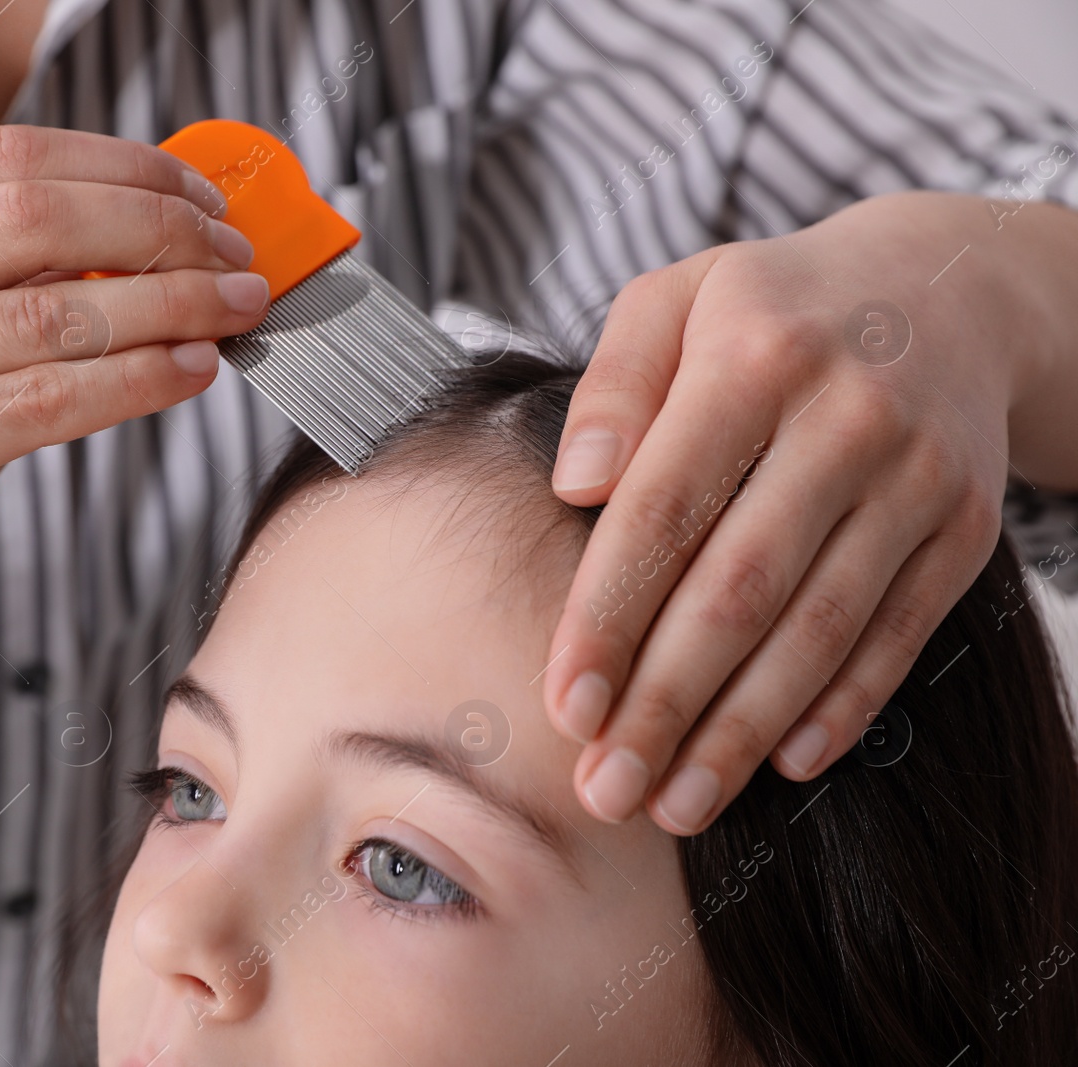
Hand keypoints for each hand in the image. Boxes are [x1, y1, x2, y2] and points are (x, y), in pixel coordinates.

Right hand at [0, 125, 269, 665]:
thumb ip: (10, 266)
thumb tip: (163, 216)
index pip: (5, 157)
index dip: (122, 167)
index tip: (203, 195)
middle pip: (30, 219)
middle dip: (157, 229)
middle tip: (235, 254)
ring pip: (51, 315)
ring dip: (170, 305)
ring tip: (237, 309)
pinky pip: (48, 402)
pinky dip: (139, 380)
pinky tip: (195, 370)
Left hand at [542, 190, 1062, 833]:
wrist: (950, 289)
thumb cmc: (772, 310)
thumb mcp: (676, 300)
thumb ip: (615, 385)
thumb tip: (574, 484)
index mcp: (752, 358)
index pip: (663, 509)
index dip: (609, 617)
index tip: (566, 704)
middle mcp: (845, 418)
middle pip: (739, 589)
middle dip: (666, 704)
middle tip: (607, 788)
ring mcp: (918, 477)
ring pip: (819, 629)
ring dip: (743, 731)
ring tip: (676, 802)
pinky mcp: (967, 527)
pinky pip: (900, 633)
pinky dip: (841, 706)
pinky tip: (783, 762)